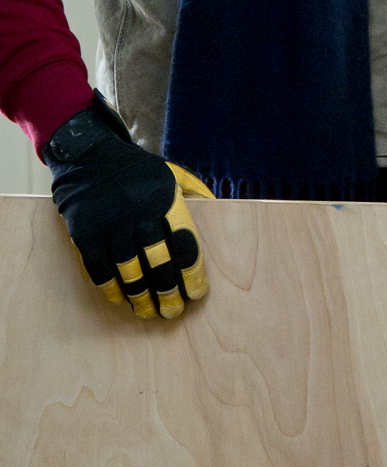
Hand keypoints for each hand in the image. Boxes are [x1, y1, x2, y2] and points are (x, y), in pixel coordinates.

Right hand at [43, 93, 211, 320]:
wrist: (88, 154)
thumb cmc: (136, 171)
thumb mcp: (170, 172)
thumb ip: (194, 191)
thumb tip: (221, 208)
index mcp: (165, 197)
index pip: (185, 242)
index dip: (192, 273)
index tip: (197, 294)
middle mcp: (139, 211)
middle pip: (158, 262)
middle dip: (168, 292)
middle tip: (173, 312)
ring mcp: (110, 222)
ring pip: (129, 270)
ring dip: (141, 296)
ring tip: (149, 312)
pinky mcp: (84, 231)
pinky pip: (99, 269)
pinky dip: (111, 288)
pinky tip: (122, 299)